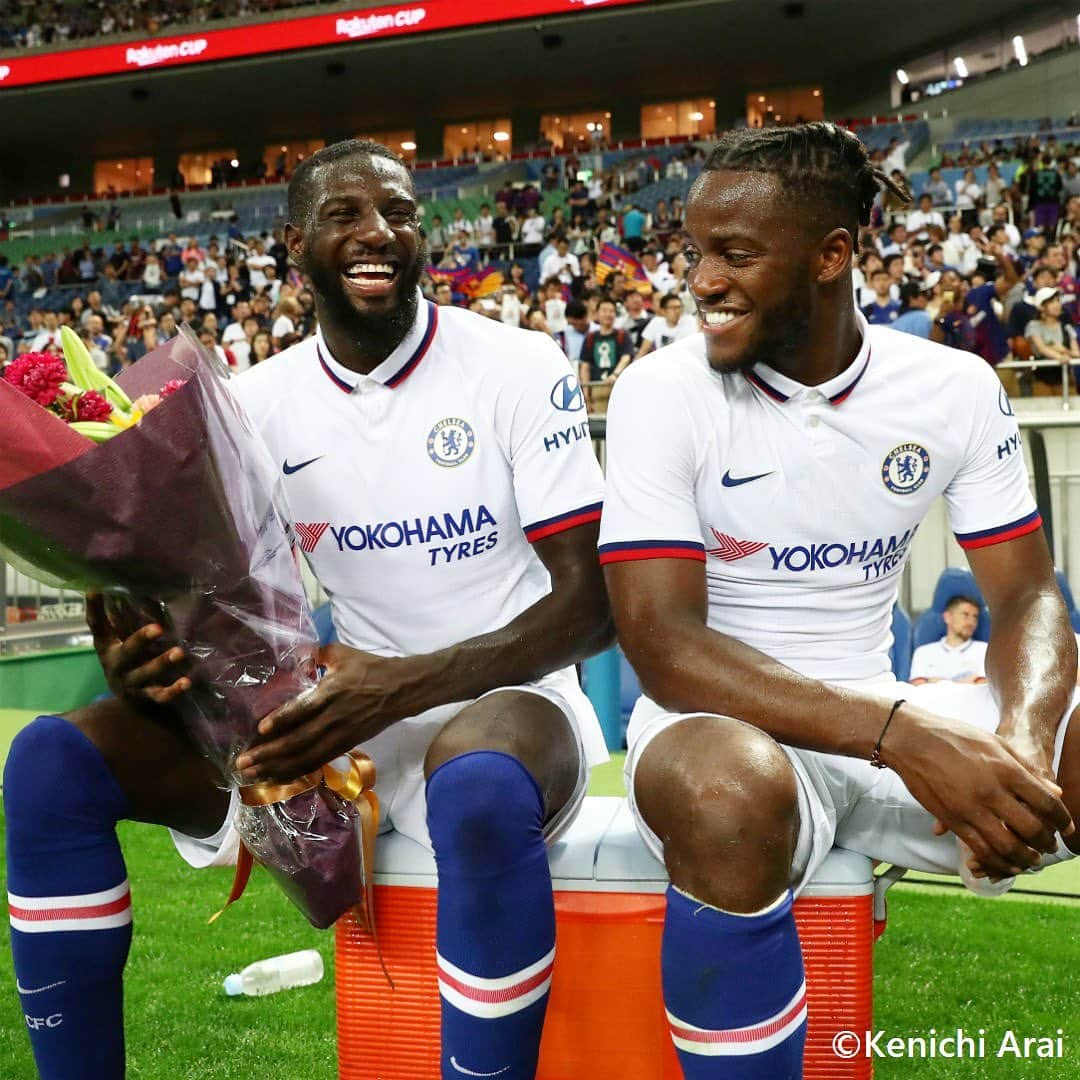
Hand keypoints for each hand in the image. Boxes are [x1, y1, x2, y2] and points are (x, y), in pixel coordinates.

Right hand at [85, 593, 189, 705]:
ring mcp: (132, 683)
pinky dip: (173, 690)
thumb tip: (122, 583)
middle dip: (141, 640)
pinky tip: (186, 682)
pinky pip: (160, 695)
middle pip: (127, 652)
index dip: (95, 608)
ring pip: (146, 673)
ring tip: (179, 653)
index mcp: (107, 646)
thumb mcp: (116, 639)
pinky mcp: (147, 697)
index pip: (97, 625)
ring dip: (162, 663)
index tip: (96, 588)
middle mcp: (116, 665)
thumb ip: (119, 616)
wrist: (126, 703)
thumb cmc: (124, 660)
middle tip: (157, 627)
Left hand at [234, 643, 404, 782]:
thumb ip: (315, 653)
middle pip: (299, 741)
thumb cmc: (371, 668)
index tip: (260, 729)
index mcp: (332, 693)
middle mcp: (334, 719)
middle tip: (242, 763)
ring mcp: (340, 736)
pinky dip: (296, 772)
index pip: (304, 710)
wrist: (402, 689)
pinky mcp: (345, 745)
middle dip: (269, 754)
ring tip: (253, 775)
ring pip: (306, 758)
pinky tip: (278, 777)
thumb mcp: (342, 653)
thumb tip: (294, 653)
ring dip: (277, 768)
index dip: (282, 720)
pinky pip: (317, 762)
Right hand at [885, 706, 1072, 879]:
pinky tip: (1005, 863)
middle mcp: (992, 792)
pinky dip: (998, 862)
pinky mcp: (953, 820)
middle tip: (1048, 847)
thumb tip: (1054, 792)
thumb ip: (1025, 768)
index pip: (1047, 803)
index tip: (1066, 828)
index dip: (1062, 820)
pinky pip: (981, 849)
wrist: (911, 740)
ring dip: (1025, 859)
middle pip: (1032, 830)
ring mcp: (971, 808)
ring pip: (1008, 847)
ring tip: (1030, 860)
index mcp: (1006, 770)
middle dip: (1046, 844)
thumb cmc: (953, 736)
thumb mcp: (995, 743)